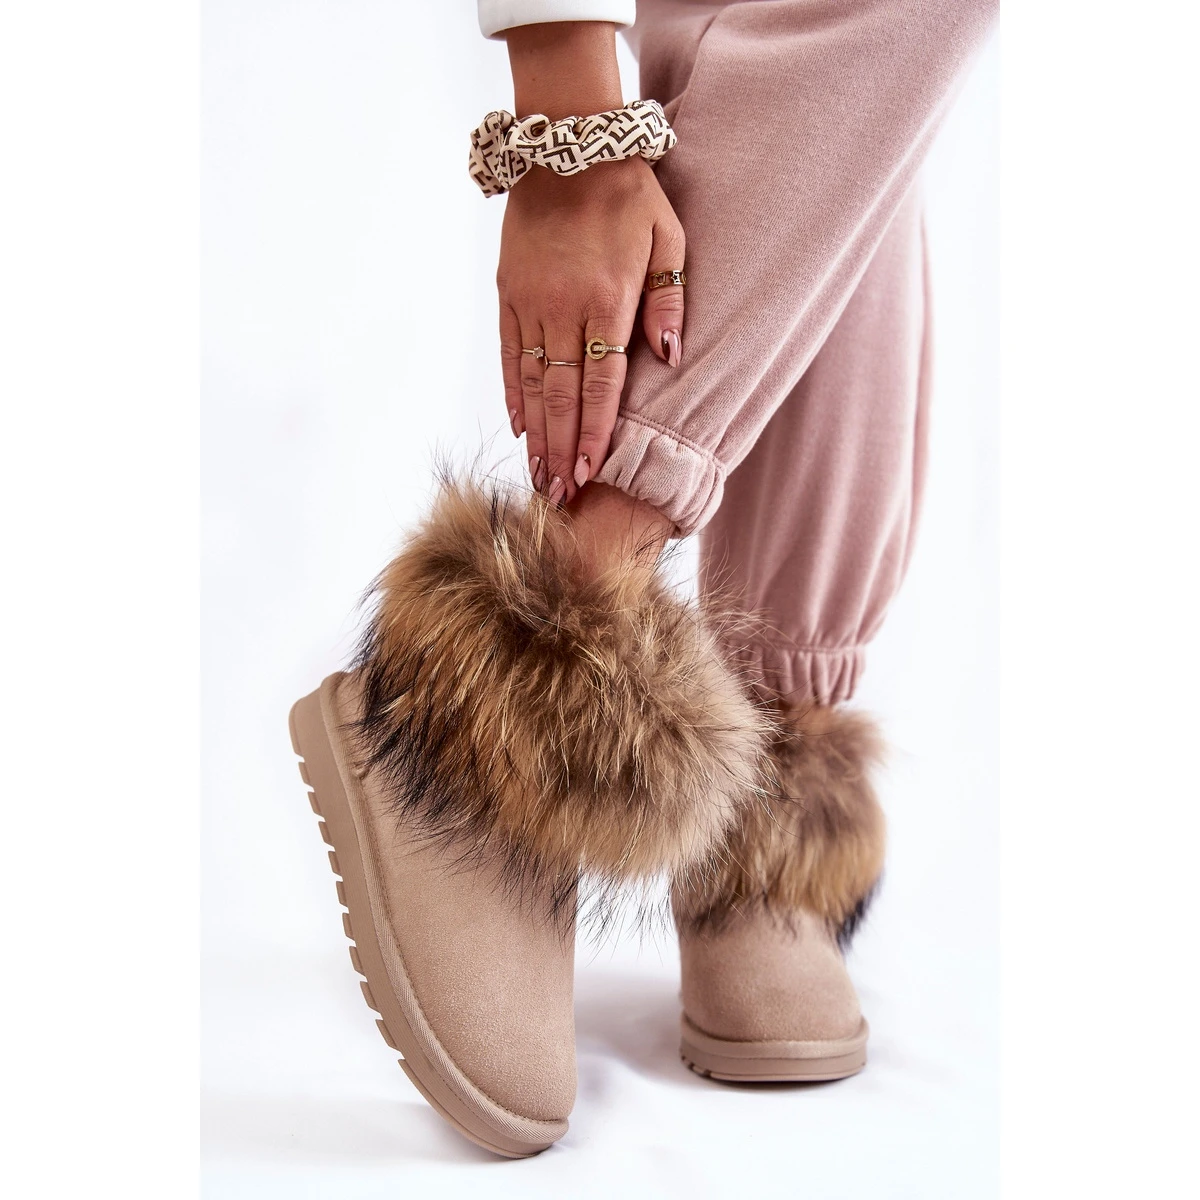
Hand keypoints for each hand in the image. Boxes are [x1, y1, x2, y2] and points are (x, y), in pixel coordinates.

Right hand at [496, 21, 685, 505]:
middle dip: (562, 448)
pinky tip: (518, 424)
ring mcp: (531, 301)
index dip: (596, 432)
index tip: (590, 473)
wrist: (569, 145)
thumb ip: (670, 301)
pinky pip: (510, 351)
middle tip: (559, 494)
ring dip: (535, 432)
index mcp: (609, 301)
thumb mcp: (668, 239)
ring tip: (537, 473)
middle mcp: (565, 308)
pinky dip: (513, 390)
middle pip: (562, 394)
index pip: (603, 383)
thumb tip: (668, 357)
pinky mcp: (509, 291)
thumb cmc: (630, 195)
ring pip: (532, 380)